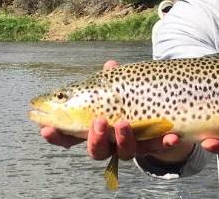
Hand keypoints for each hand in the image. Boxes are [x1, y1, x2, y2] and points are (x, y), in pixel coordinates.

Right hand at [39, 60, 191, 162]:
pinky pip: (157, 147)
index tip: (46, 128)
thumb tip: (111, 66)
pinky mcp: (152, 146)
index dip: (56, 135)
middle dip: (95, 137)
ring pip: (124, 152)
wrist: (158, 114)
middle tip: (98, 121)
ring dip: (124, 139)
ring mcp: (130, 146)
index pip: (68, 136)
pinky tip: (172, 135)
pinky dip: (163, 142)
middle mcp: (109, 142)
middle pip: (96, 149)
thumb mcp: (115, 87)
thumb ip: (110, 80)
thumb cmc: (124, 99)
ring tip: (124, 122)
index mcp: (92, 128)